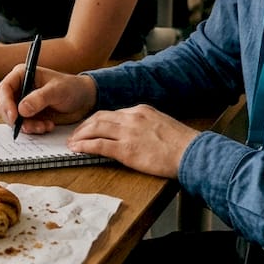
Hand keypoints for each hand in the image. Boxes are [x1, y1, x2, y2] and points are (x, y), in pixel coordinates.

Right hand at [0, 66, 96, 133]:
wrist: (83, 100)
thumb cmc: (71, 88)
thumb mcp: (57, 91)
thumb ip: (39, 99)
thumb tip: (21, 109)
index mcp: (22, 75)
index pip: (4, 88)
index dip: (6, 103)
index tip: (14, 116)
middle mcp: (20, 88)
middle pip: (5, 106)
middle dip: (16, 119)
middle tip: (29, 127)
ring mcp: (23, 103)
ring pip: (13, 119)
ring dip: (27, 126)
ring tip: (44, 126)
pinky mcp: (29, 115)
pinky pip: (24, 126)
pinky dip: (34, 129)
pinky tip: (48, 126)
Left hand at [67, 105, 198, 177]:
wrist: (191, 153)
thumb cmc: (182, 144)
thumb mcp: (162, 125)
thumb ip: (146, 126)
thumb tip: (136, 134)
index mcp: (141, 111)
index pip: (113, 113)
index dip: (97, 120)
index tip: (90, 126)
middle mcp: (132, 117)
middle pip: (99, 117)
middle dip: (84, 126)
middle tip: (75, 134)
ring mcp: (128, 133)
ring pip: (95, 129)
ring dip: (80, 135)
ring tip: (72, 143)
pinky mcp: (126, 149)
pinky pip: (99, 145)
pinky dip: (85, 146)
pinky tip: (77, 150)